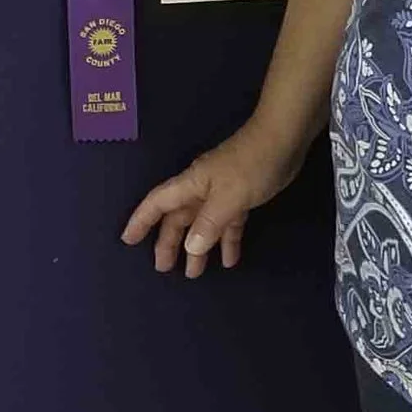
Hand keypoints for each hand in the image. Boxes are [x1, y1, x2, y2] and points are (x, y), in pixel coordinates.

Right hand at [120, 121, 304, 275]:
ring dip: (198, 247)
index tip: (128, 240)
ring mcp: (222, 194)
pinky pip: (228, 224)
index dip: (141, 221)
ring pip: (203, 225)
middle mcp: (202, 190)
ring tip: (194, 273)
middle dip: (169, 242)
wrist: (284, 138)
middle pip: (178, 219)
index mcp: (191, 185)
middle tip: (164, 269)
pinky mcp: (241, 197)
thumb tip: (190, 248)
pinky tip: (229, 260)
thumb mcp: (229, 197)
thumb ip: (209, 223)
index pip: (157, 204)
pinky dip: (227, 240)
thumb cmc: (252, 165)